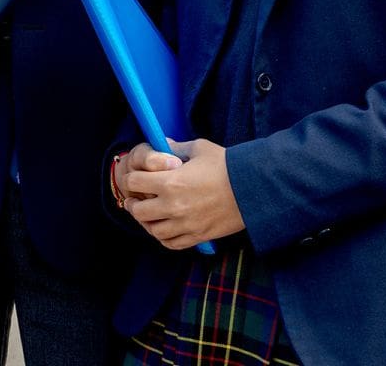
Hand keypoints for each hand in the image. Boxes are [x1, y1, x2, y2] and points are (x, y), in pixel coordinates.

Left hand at [119, 139, 244, 249]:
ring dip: (147, 223)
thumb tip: (162, 142)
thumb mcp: (199, 148)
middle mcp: (173, 206)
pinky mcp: (198, 236)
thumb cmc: (226, 165)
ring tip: (148, 216)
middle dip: (133, 204)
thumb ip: (176, 147)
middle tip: (134, 200)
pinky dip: (164, 238)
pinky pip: (172, 243)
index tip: (134, 178)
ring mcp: (186, 224)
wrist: (254, 189)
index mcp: (170, 181)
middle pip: (139, 211)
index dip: (131, 178)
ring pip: (154, 231)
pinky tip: (164, 229)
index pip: (134, 182)